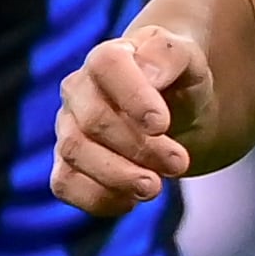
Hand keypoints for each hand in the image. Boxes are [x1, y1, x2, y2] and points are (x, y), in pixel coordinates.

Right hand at [53, 22, 210, 216]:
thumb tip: (150, 75)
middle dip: (140, 147)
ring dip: (118, 176)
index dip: (133, 96)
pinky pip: (65, 185)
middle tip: (179, 163)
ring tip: (155, 187)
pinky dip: (98, 198)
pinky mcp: (67, 164)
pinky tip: (130, 199)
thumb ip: (170, 55)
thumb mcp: (189, 60)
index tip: (162, 125)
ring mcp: (68, 127)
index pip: (107, 66)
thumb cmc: (178, 81)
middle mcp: (79, 90)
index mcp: (109, 57)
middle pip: (94, 120)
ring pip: (75, 153)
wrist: (173, 109)